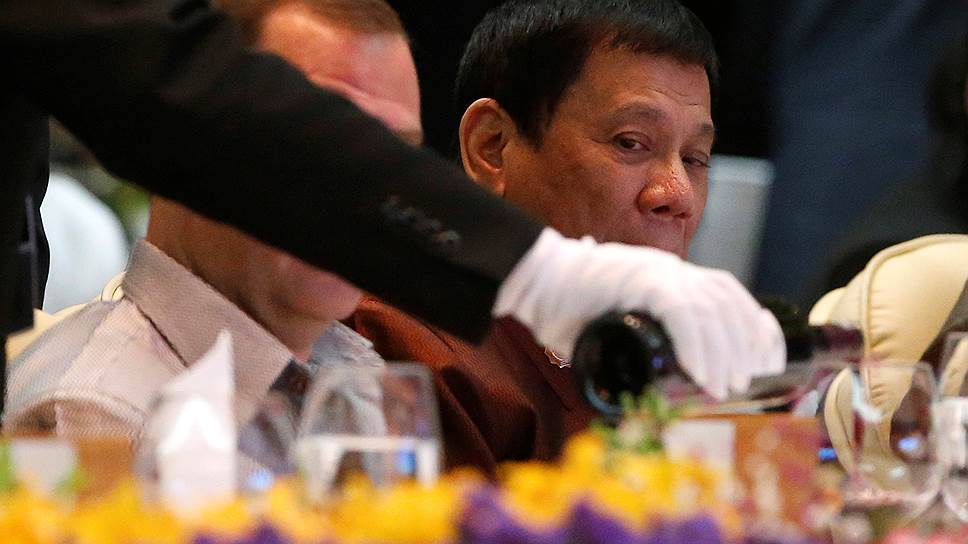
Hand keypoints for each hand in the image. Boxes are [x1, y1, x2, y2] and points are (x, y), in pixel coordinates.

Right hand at [494, 228, 784, 399]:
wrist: (533, 280)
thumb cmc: (565, 306)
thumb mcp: (614, 322)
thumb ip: (636, 340)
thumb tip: (650, 378)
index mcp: (668, 275)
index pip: (727, 294)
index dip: (753, 325)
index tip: (764, 359)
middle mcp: (670, 269)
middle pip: (726, 302)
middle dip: (745, 344)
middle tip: (746, 381)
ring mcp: (656, 272)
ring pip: (711, 311)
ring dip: (724, 353)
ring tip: (724, 387)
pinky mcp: (640, 281)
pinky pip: (682, 314)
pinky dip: (697, 346)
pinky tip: (702, 374)